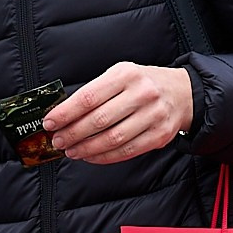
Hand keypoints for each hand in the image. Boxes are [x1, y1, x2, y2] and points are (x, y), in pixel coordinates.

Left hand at [45, 63, 192, 164]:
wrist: (182, 93)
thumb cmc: (144, 84)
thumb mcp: (120, 75)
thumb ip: (95, 92)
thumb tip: (63, 114)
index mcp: (126, 74)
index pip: (88, 97)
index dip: (65, 113)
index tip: (50, 122)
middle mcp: (141, 94)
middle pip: (98, 120)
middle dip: (72, 134)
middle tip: (58, 140)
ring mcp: (152, 116)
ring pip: (112, 139)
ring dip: (86, 148)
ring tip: (71, 150)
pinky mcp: (159, 135)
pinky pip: (126, 151)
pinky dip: (104, 157)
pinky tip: (91, 156)